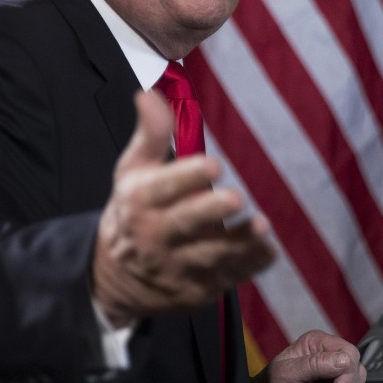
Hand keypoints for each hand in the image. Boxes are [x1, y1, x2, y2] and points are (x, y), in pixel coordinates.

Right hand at [91, 90, 274, 326]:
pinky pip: (227, 277)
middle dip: (210, 212)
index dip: (187, 177)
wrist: (114, 277)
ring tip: (261, 226)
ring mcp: (176, 266)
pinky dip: (249, 265)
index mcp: (139, 200)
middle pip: (185, 224)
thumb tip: (149, 94)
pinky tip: (268, 249)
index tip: (213, 166)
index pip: (162, 189)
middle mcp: (155, 236)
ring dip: (238, 243)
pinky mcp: (196, 288)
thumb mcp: (131, 171)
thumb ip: (148, 134)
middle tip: (235, 198)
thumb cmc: (131, 211)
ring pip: (210, 255)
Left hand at [254, 330, 365, 382]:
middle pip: (355, 364)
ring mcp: (333, 368)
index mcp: (316, 341)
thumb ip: (314, 363)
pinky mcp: (335, 381)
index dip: (347, 370)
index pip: (348, 351)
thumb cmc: (271, 381)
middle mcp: (327, 352)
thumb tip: (342, 359)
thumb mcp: (288, 370)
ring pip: (358, 376)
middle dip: (349, 379)